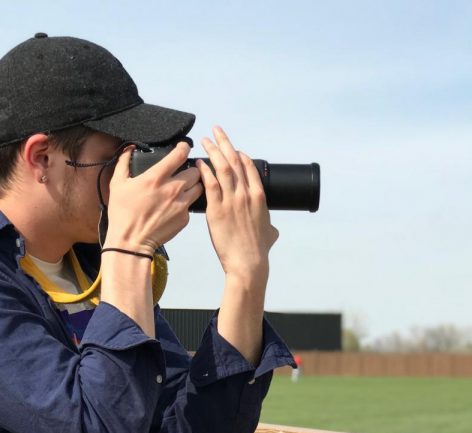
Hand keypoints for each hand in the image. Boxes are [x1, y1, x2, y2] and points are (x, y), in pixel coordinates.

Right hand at [105, 142, 202, 253]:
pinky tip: (175, 206)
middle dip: (191, 169)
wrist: (131, 242)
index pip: (180, 154)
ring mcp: (181, 205)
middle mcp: (172, 189)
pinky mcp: (184, 219)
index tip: (184, 147)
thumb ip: (124, 163)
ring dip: (193, 185)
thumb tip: (128, 149)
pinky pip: (191, 206)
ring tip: (184, 187)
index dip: (184, 147)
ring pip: (199, 187)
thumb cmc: (123, 214)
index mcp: (156, 177)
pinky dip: (186, 203)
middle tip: (184, 172)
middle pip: (195, 171)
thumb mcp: (117, 184)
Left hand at [196, 127, 278, 283]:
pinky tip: (199, 163)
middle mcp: (245, 194)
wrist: (248, 263)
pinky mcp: (216, 209)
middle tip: (217, 131)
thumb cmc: (258, 251)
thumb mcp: (269, 234)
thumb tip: (272, 230)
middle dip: (225, 143)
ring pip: (221, 167)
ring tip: (205, 141)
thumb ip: (270, 228)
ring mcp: (231, 200)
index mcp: (259, 197)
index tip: (233, 149)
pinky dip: (204, 171)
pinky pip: (209, 184)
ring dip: (212, 151)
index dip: (240, 155)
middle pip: (234, 161)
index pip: (249, 167)